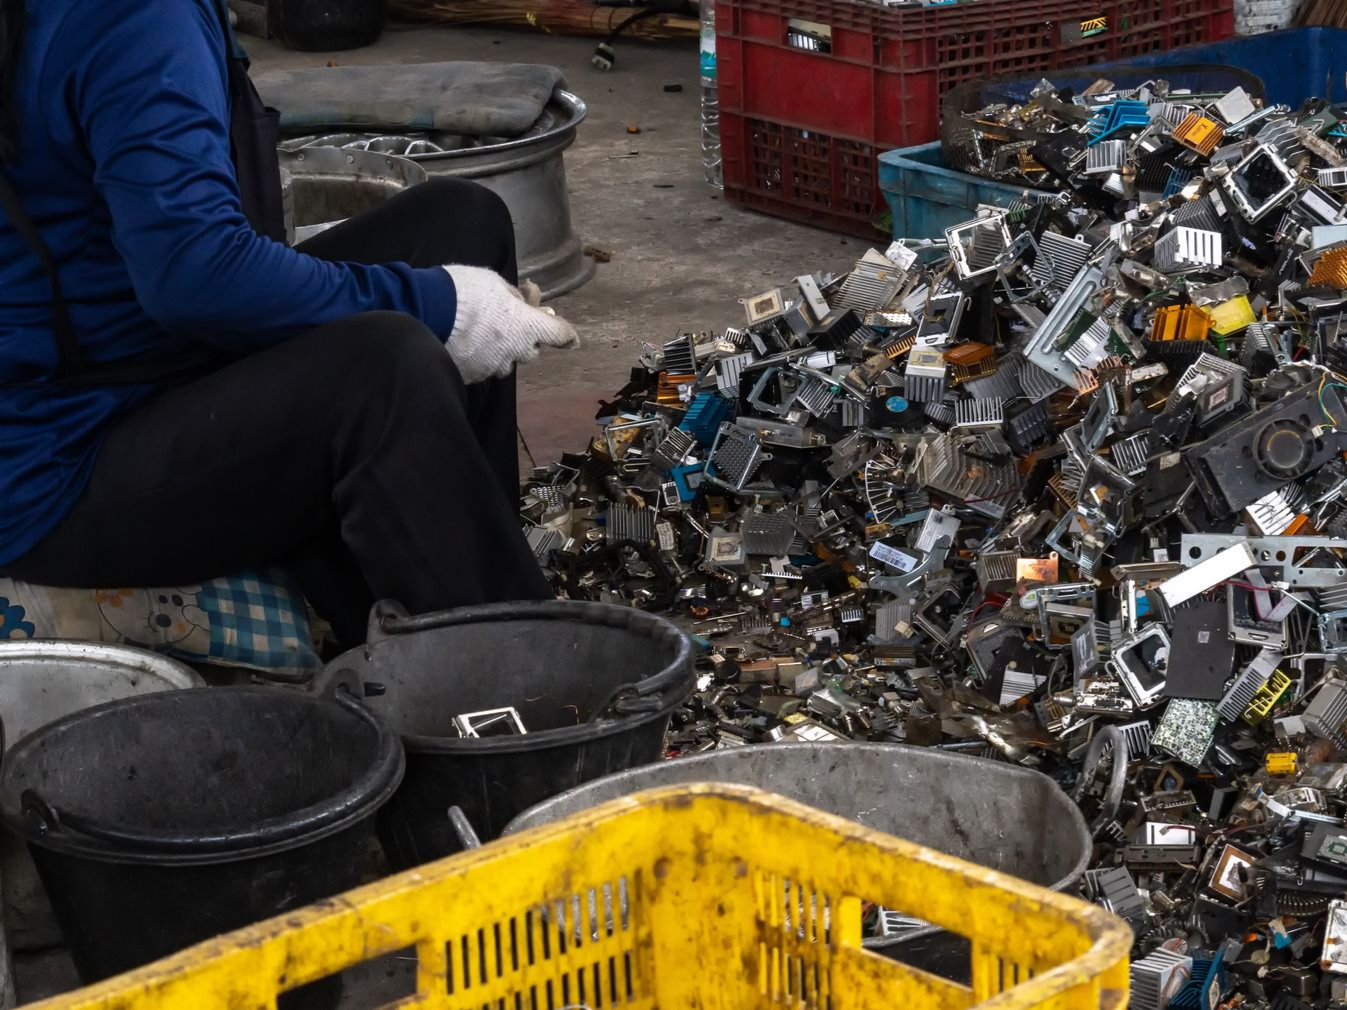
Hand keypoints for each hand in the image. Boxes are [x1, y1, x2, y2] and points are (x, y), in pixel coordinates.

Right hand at [442, 265, 578, 383]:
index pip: (558, 334)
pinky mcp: (472, 376)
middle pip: (531, 351)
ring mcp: (492, 366)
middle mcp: (513, 351)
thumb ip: (513, 296)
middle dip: (525, 340)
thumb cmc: (462, 290)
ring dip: (501, 351)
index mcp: (525, 326)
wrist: (423, 311)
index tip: (572, 340)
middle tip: (510, 325)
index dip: (567, 336)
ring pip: (505, 362)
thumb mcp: (494, 281)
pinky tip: (464, 343)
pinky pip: (482, 368)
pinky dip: (479, 357)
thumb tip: (522, 302)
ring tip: (481, 334)